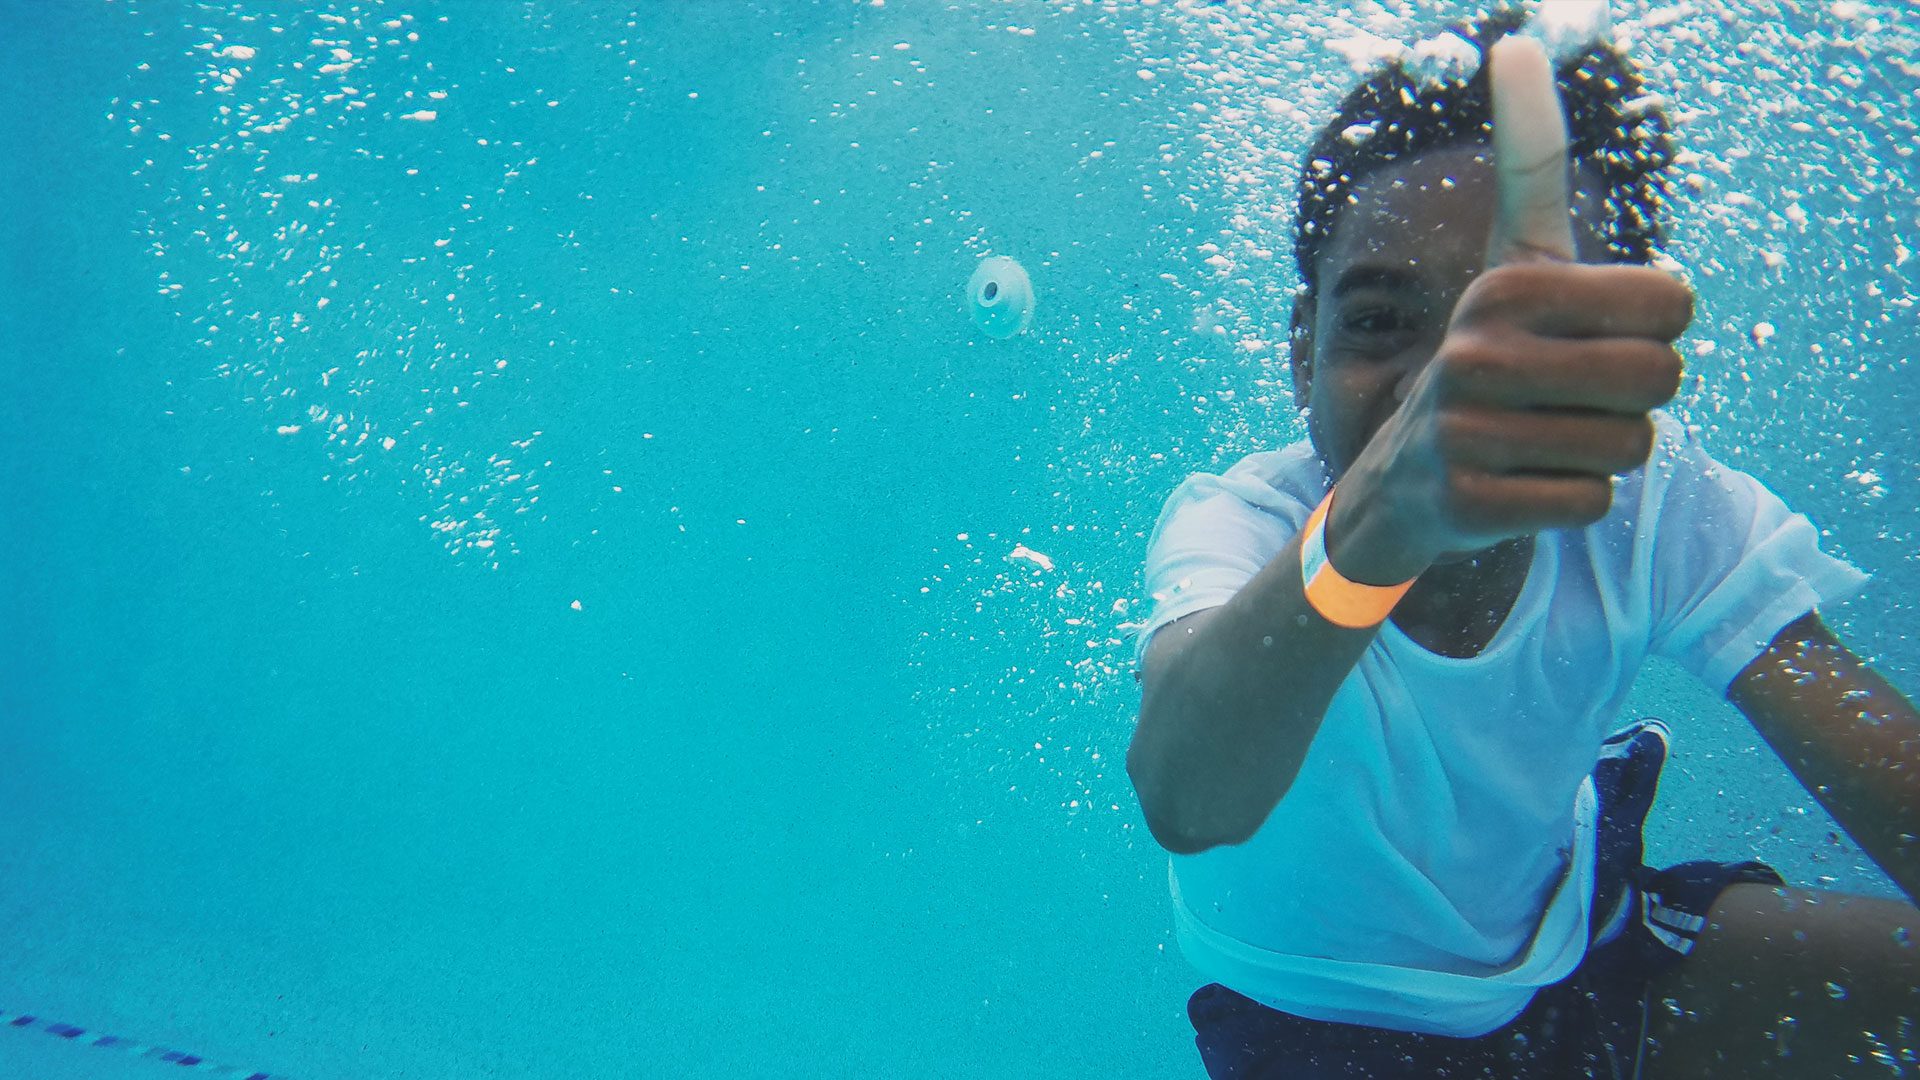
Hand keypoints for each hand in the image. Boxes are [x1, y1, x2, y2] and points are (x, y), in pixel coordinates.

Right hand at [1326, 37, 1691, 583]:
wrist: (1402, 481)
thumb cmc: (1490, 357)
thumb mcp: (1514, 258)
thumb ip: (1530, 160)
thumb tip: (1517, 41)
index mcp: (1504, 285)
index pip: (1672, 301)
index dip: (1656, 325)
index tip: (1596, 331)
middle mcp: (1474, 352)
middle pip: (1661, 378)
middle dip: (1637, 397)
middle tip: (1574, 398)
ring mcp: (1465, 431)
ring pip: (1630, 446)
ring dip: (1603, 451)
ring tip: (1542, 440)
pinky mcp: (1468, 502)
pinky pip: (1589, 502)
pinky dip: (1571, 501)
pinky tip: (1521, 484)